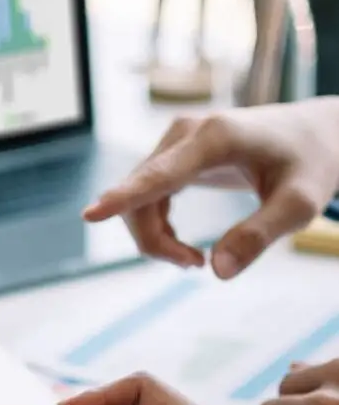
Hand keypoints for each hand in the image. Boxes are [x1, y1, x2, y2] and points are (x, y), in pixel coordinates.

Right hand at [84, 98, 338, 277]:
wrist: (313, 134)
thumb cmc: (310, 165)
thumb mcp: (299, 204)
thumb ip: (260, 236)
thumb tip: (217, 271)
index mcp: (216, 138)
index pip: (160, 175)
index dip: (124, 198)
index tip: (90, 215)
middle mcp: (186, 133)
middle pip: (142, 196)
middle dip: (155, 242)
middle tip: (195, 266)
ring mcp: (174, 141)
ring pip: (138, 200)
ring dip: (155, 238)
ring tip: (194, 260)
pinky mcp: (171, 154)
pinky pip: (144, 196)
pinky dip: (157, 227)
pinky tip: (182, 244)